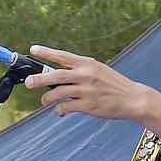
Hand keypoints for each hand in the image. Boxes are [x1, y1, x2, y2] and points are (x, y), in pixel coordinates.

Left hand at [24, 47, 156, 121]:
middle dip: (39, 79)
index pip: (63, 56)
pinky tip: (60, 110)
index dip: (47, 52)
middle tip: (28, 83)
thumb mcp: (98, 70)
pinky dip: (60, 109)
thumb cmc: (113, 84)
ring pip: (59, 93)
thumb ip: (79, 70)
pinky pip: (67, 107)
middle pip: (56, 75)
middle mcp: (86, 75)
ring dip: (47, 98)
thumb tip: (56, 74)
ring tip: (44, 100)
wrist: (133, 98)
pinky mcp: (88, 105)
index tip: (33, 49)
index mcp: (87, 63)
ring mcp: (87, 91)